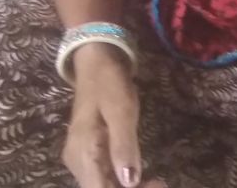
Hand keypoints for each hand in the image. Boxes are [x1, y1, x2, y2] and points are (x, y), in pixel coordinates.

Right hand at [62, 44, 164, 187]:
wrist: (96, 60)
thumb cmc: (110, 81)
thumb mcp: (121, 109)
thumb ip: (124, 146)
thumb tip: (129, 181)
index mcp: (83, 152)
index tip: (156, 184)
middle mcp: (77, 161)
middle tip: (159, 182)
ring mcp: (80, 157)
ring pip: (102, 184)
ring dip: (126, 186)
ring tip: (155, 180)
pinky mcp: (87, 152)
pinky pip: (102, 174)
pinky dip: (121, 178)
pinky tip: (139, 175)